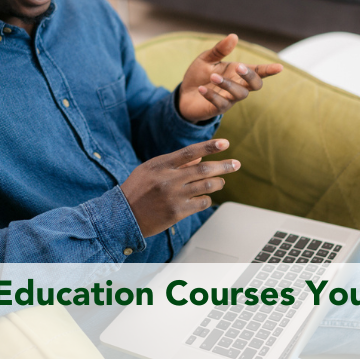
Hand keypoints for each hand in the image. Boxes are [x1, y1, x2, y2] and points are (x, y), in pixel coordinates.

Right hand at [120, 139, 239, 236]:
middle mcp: (168, 179)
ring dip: (218, 183)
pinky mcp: (177, 212)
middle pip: (204, 169)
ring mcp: (174, 197)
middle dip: (224, 166)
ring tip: (221, 182)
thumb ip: (174, 163)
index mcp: (161, 165)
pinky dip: (207, 198)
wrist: (123, 216)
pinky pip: (201, 203)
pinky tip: (206, 197)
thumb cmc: (136, 190)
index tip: (225, 143)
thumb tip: (198, 157)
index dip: (209, 147)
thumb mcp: (150, 170)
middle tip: (236, 164)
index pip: (190, 152)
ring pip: (206, 186)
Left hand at [178, 34, 283, 122]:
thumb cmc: (199, 75)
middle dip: (250, 76)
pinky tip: (201, 89)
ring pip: (240, 94)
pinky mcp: (218, 109)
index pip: (258, 71)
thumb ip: (220, 50)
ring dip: (228, 84)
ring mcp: (229, 99)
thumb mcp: (206, 59)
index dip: (269, 70)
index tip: (279, 67)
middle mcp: (238, 86)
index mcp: (237, 73)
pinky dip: (212, 95)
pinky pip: (221, 104)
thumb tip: (234, 36)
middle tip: (239, 67)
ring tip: (213, 77)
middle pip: (255, 85)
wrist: (184, 95)